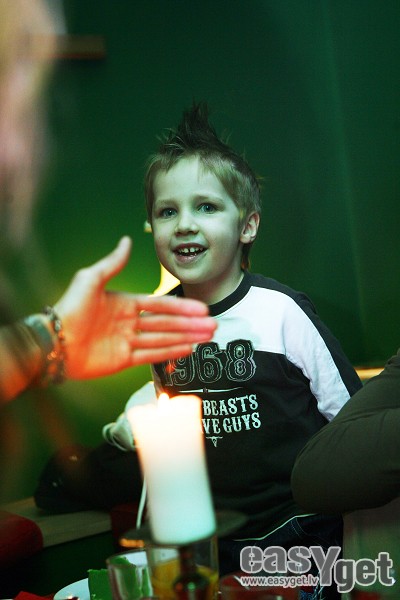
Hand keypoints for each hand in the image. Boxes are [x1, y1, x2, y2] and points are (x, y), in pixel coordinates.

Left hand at [54, 237, 215, 378]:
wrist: (54, 342)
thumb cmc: (70, 308)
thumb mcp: (91, 279)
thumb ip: (113, 263)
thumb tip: (127, 240)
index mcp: (125, 303)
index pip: (160, 304)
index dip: (181, 307)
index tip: (201, 308)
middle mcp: (129, 322)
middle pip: (167, 323)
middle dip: (190, 324)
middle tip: (213, 325)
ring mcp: (128, 342)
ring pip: (163, 339)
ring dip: (186, 338)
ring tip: (208, 338)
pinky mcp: (123, 360)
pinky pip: (151, 356)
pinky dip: (170, 353)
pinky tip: (188, 349)